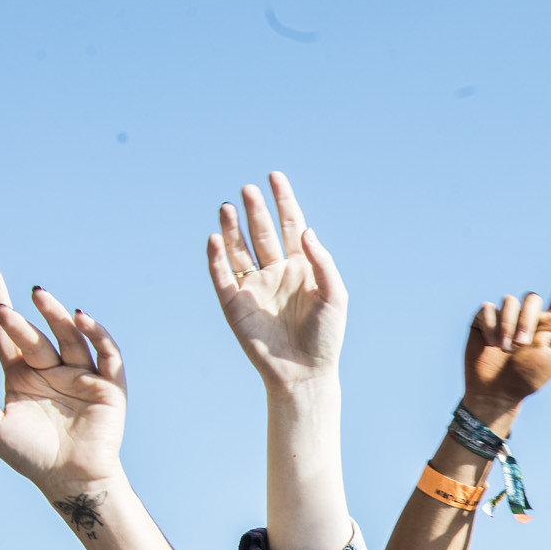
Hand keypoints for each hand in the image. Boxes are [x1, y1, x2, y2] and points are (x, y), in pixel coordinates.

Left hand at [0, 270, 125, 515]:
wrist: (68, 479)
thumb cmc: (27, 455)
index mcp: (22, 375)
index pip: (7, 334)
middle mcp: (51, 370)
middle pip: (36, 334)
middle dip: (21, 318)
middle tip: (6, 307)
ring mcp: (81, 376)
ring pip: (70, 337)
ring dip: (56, 315)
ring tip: (40, 297)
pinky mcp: (109, 386)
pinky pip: (107, 355)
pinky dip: (98, 335)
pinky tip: (81, 319)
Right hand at [204, 171, 346, 392]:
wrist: (305, 373)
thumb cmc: (326, 336)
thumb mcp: (334, 296)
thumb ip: (321, 262)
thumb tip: (304, 229)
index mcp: (302, 268)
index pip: (290, 225)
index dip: (283, 200)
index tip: (275, 176)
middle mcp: (276, 272)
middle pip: (262, 232)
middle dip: (255, 209)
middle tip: (248, 189)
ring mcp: (254, 286)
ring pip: (239, 249)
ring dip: (232, 227)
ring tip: (228, 206)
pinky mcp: (234, 304)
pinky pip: (221, 275)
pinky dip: (216, 257)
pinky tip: (215, 237)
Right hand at [462, 255, 550, 423]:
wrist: (497, 390)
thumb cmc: (529, 379)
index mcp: (550, 325)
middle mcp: (529, 317)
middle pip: (530, 297)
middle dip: (525, 320)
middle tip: (520, 345)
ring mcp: (506, 317)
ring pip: (508, 301)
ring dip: (507, 325)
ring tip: (505, 348)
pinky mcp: (486, 319)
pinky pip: (488, 308)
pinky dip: (492, 325)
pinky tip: (491, 342)